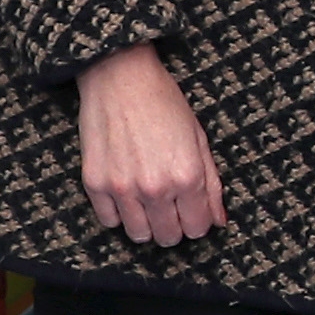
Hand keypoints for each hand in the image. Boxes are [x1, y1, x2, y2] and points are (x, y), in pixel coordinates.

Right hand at [75, 44, 222, 243]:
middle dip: (173, 227)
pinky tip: (126, 195)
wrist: (120, 78)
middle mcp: (155, 188)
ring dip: (146, 224)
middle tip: (170, 208)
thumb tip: (218, 220)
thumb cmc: (164, 103)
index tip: (192, 213)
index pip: (197, 228)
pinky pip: (109, 221)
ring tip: (148, 203)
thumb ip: (211, 184)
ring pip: (138, 235)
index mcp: (187, 177)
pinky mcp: (95, 183)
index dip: (197, 222)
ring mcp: (123, 188)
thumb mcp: (199, 139)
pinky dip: (119, 214)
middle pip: (168, 237)